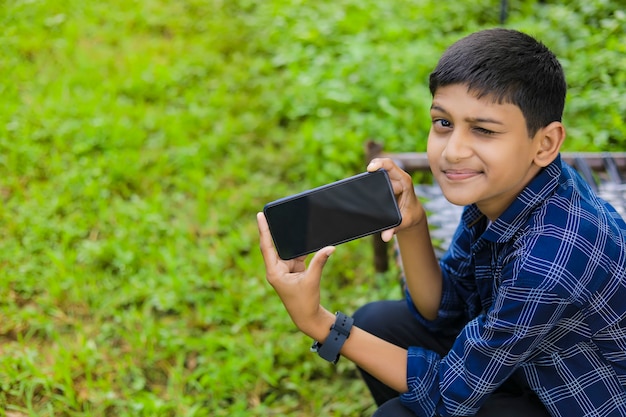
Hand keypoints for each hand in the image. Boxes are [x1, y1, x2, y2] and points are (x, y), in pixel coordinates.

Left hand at [257, 212, 334, 338]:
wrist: (307, 317)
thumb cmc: (305, 302)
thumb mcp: (312, 280)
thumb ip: (319, 262)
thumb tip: (330, 247)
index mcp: (274, 272)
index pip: (267, 246)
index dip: (264, 230)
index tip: (260, 215)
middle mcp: (276, 269)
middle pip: (274, 245)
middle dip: (275, 230)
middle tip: (274, 211)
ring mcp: (284, 269)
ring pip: (287, 249)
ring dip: (291, 239)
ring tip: (293, 222)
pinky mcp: (293, 270)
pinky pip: (295, 254)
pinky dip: (301, 248)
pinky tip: (305, 237)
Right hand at [367, 158, 426, 241]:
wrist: (413, 214)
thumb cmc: (410, 216)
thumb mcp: (404, 222)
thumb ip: (395, 229)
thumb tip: (385, 237)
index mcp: (405, 182)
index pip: (392, 167)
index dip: (380, 163)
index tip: (370, 168)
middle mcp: (398, 178)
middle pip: (383, 167)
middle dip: (373, 170)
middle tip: (363, 178)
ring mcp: (391, 179)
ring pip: (378, 172)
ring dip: (371, 175)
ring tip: (360, 182)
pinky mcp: (386, 183)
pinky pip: (377, 177)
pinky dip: (370, 178)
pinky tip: (362, 182)